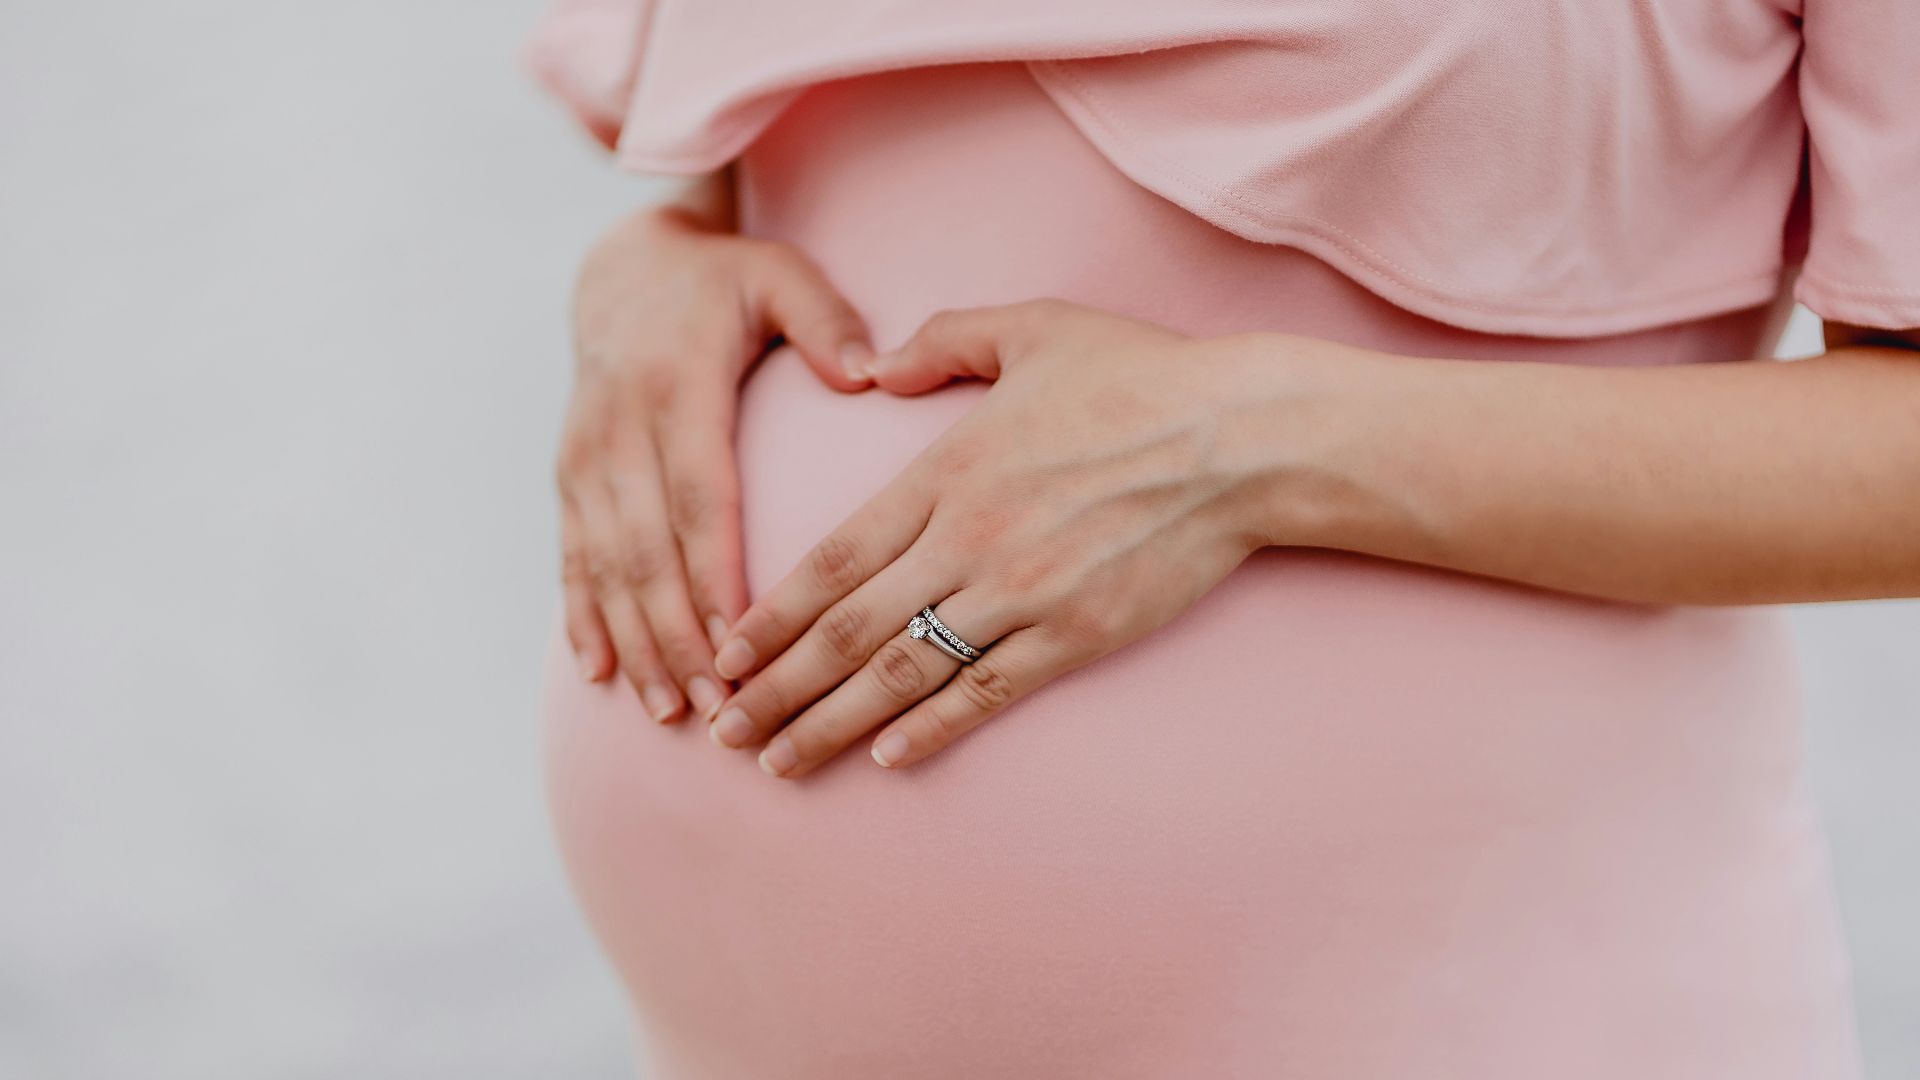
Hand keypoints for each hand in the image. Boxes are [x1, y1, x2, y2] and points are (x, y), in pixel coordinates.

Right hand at [558, 204, 873, 721]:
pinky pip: (571, 557)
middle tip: (718, 705)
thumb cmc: (723, 281)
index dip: (713, 573)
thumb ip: (825, 322)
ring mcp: (586, 459)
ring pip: (605, 566)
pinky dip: (583, 618)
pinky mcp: (570, 478)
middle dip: (678, 635)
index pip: (698, 497)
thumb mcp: (778, 276)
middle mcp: (619, 430)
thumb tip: (870, 373)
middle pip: (647, 550)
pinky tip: (600, 674)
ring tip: (671, 709)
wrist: (622, 269)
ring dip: (635, 642)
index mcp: (677, 388)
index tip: (741, 639)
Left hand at [705, 300, 1290, 775]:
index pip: (834, 559)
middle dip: (776, 687)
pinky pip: (988, 692)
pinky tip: (888, 759)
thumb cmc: (1141, 376)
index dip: (772, 614)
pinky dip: (933, 729)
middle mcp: (968, 540)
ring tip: (779, 761)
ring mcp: (1021, 595)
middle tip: (722, 731)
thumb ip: (943, 341)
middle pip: (848, 630)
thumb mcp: (1034, 328)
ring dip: (832, 724)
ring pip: (904, 674)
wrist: (1242, 439)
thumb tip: (876, 364)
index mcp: (945, 472)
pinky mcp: (1076, 635)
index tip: (726, 653)